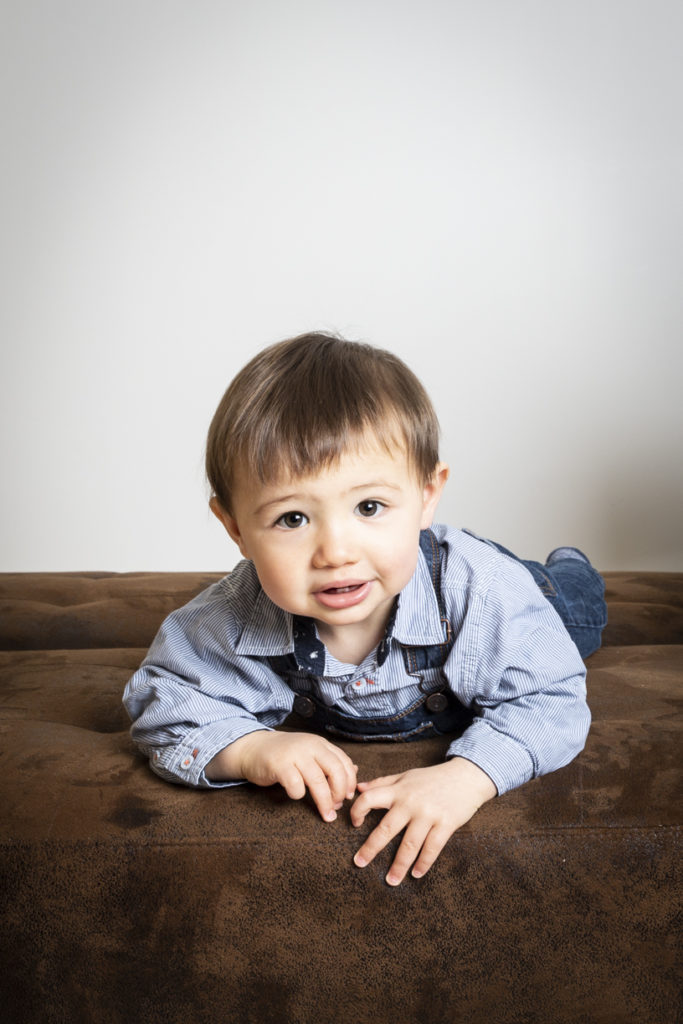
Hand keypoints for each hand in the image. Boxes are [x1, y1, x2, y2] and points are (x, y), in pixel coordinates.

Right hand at [206, 730, 357, 822]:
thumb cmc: (284, 755)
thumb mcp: (310, 753)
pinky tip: (296, 796)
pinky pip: (296, 785)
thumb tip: (355, 770)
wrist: (253, 748)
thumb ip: (330, 760)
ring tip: (326, 814)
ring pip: (318, 781)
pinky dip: (299, 795)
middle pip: (336, 771)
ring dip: (325, 801)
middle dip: (340, 793)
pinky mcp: (279, 765)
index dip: (350, 782)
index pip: (344, 762)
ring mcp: (294, 755)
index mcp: (320, 744)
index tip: (348, 797)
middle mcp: (310, 746)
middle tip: (338, 807)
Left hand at [350, 757, 496, 885]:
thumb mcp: (406, 776)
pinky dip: (424, 863)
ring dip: (399, 865)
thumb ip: (383, 782)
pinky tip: (416, 874)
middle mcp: (410, 802)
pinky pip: (432, 848)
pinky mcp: (446, 824)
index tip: (354, 824)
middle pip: (386, 828)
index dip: (358, 810)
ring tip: (391, 881)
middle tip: (359, 863)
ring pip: (409, 844)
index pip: (370, 798)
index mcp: (398, 790)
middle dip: (371, 848)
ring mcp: (428, 814)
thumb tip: (359, 787)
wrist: (467, 775)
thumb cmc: (433, 777)